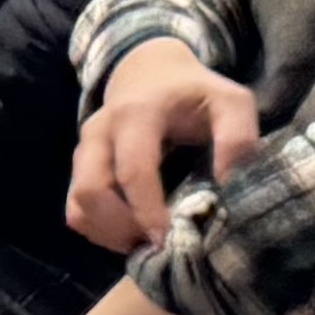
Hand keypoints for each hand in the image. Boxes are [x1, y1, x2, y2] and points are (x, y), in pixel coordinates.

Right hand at [69, 38, 261, 257]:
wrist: (151, 71)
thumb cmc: (194, 93)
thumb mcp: (230, 100)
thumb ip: (238, 136)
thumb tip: (229, 185)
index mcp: (136, 114)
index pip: (132, 170)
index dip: (147, 210)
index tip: (168, 239)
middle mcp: (100, 132)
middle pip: (91, 192)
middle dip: (121, 227)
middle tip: (158, 243)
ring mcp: (84, 151)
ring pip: (78, 205)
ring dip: (109, 233)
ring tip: (146, 240)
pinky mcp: (78, 168)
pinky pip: (76, 210)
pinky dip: (99, 230)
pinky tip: (131, 231)